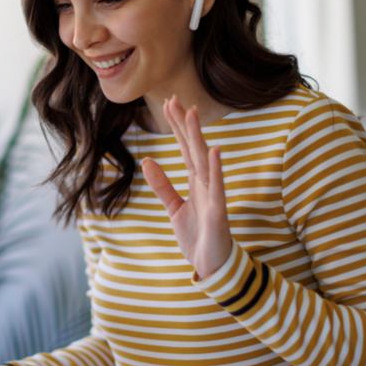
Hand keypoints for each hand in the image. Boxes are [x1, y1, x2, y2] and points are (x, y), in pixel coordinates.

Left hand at [141, 97, 232, 279]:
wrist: (213, 266)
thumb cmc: (198, 237)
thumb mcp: (175, 209)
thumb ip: (162, 186)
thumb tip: (148, 161)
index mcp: (195, 182)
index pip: (184, 148)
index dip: (177, 127)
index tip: (168, 103)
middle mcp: (205, 183)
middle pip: (192, 148)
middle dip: (184, 125)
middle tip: (174, 99)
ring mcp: (213, 196)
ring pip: (203, 161)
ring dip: (197, 138)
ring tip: (191, 115)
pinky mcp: (217, 211)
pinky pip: (216, 187)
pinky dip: (215, 169)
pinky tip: (213, 150)